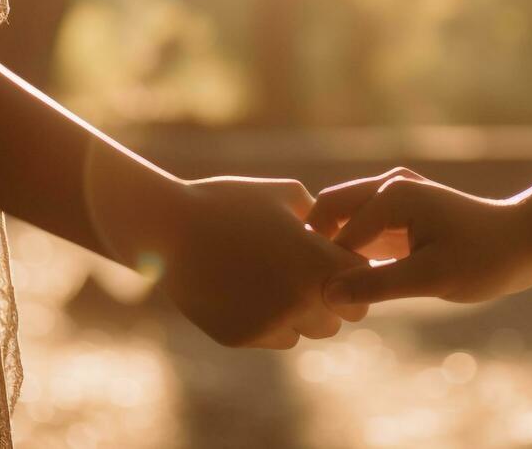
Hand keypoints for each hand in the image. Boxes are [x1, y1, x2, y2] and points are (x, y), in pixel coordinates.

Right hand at [90, 165, 368, 347]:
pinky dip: (271, 321)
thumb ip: (324, 214)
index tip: (334, 255)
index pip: (363, 281)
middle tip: (308, 273)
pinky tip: (249, 291)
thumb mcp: (285, 194)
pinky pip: (276, 338)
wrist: (168, 228)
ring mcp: (271, 323)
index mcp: (317, 262)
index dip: (351, 267)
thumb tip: (346, 229)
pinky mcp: (243, 338)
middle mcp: (301, 300)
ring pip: (310, 331)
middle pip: (342, 315)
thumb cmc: (229, 203)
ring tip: (277, 280)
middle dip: (332, 296)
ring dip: (303, 312)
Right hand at [306, 167, 531, 305]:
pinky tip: (357, 282)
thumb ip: (377, 284)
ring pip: (343, 218)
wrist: (524, 244)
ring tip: (336, 289)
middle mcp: (389, 186)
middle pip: (329, 210)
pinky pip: (361, 227)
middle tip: (317, 288)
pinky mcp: (401, 212)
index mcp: (391, 195)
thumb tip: (328, 294)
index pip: (336, 233)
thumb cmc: (484, 259)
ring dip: (334, 249)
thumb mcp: (430, 278)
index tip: (329, 304)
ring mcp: (394, 195)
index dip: (328, 270)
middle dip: (318, 246)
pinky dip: (352, 250)